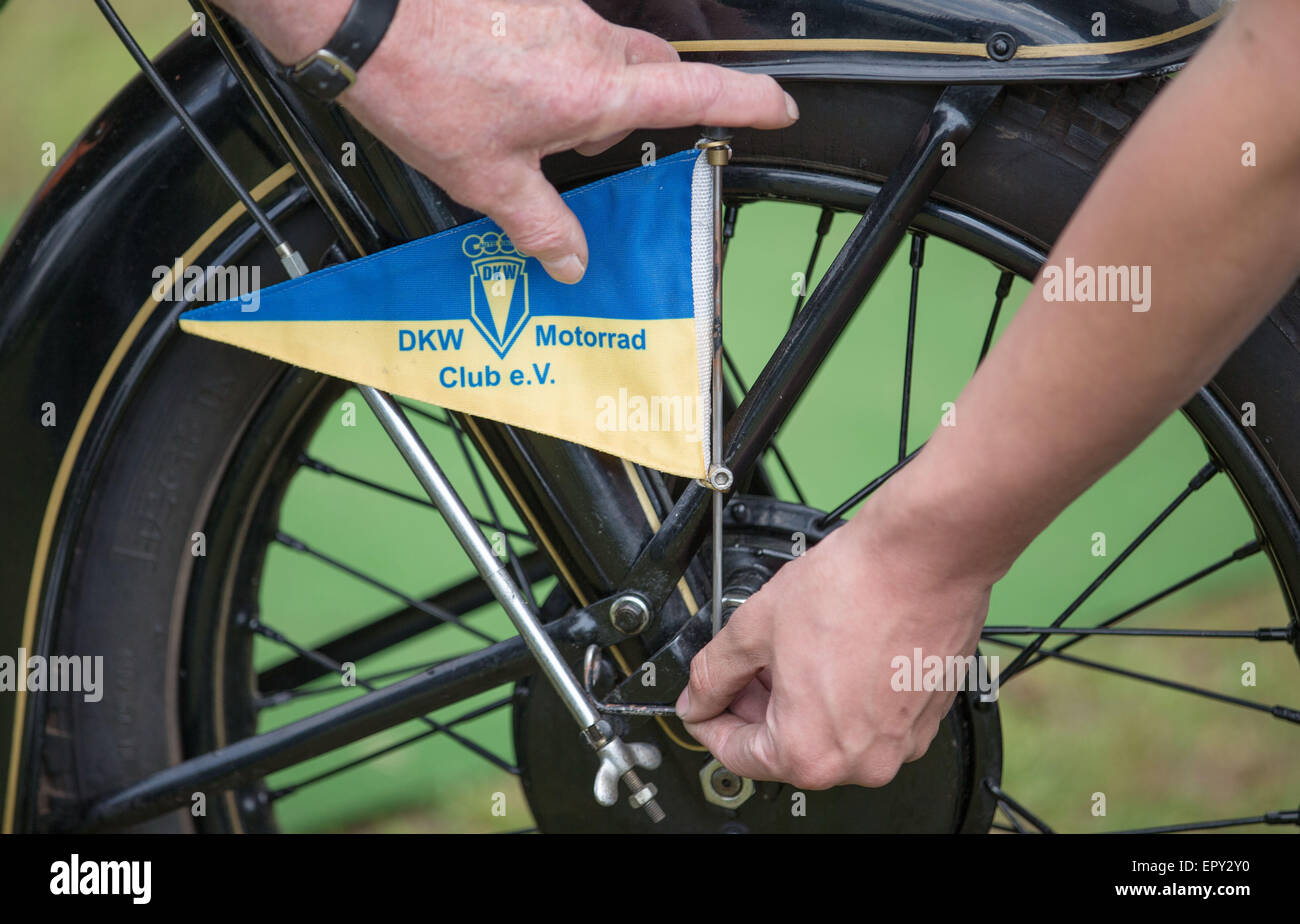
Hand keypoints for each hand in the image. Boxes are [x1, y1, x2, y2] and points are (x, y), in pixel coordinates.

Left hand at [227, 0, 797, 283]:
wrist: (362, 14)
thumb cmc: (422, 86)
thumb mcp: (486, 176)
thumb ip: (541, 222)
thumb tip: (571, 263)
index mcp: (594, 89)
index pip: (696, 90)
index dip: (750, 101)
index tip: (781, 107)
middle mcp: (588, 40)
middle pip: (651, 70)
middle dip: (641, 109)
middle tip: (597, 145)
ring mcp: (558, 9)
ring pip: (602, 51)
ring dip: (585, 89)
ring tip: (527, 122)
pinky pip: (563, 32)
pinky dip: (549, 63)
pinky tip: (500, 85)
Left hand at [675, 494, 994, 789]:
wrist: (924, 557)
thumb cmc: (856, 588)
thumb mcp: (755, 627)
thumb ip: (713, 673)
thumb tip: (698, 697)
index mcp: (812, 753)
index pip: (737, 755)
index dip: (709, 722)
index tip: (703, 705)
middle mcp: (862, 762)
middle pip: (785, 748)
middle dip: (757, 708)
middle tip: (747, 668)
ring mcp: (901, 743)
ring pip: (828, 734)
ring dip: (800, 700)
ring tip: (792, 651)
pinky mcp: (925, 719)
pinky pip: (869, 721)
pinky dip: (843, 697)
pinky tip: (832, 655)